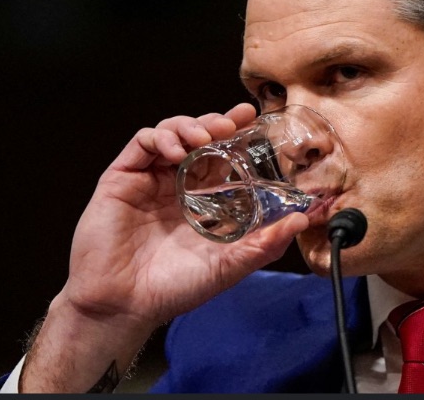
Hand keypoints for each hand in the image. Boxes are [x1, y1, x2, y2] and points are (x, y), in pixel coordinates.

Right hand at [59, 102, 308, 330]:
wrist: (126, 306)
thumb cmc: (175, 288)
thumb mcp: (229, 265)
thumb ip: (265, 245)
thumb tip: (302, 222)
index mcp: (202, 200)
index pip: (221, 156)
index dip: (235, 134)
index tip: (252, 117)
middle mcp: (176, 185)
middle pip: (197, 137)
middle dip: (215, 123)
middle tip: (231, 124)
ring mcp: (148, 180)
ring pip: (170, 132)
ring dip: (190, 125)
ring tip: (205, 135)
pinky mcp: (121, 179)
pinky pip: (141, 143)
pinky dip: (160, 137)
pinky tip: (176, 149)